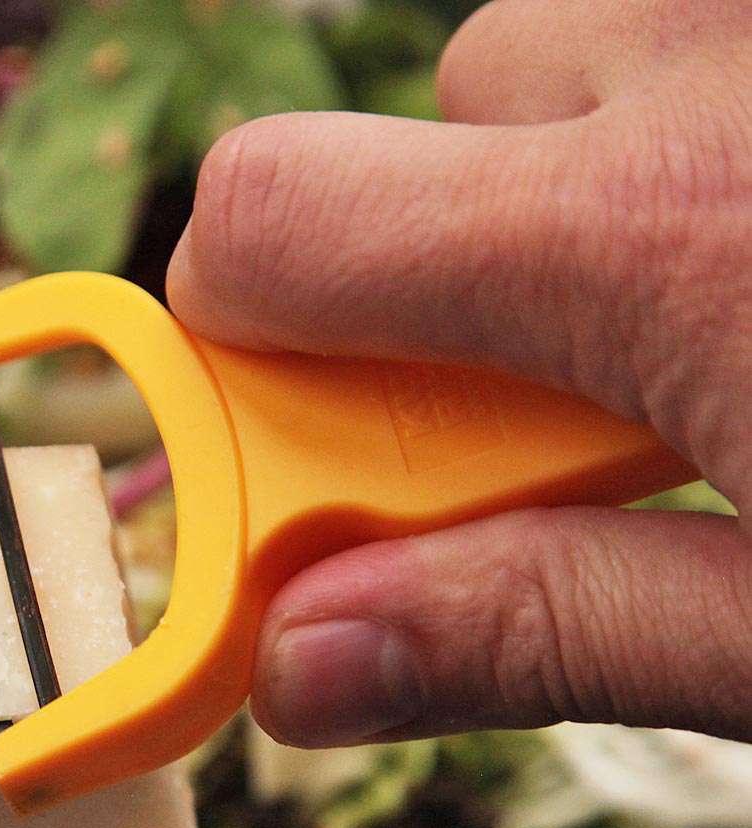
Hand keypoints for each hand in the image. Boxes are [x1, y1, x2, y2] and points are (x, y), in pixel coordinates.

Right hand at [168, 0, 750, 747]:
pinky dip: (673, 146)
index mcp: (668, 226)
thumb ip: (548, 631)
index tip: (287, 459)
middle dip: (429, 285)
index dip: (229, 347)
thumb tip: (301, 662)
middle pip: (413, 136)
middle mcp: (713, 60)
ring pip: (559, 71)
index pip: (274, 221)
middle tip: (557, 416)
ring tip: (706, 334)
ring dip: (565, 199)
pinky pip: (672, 52)